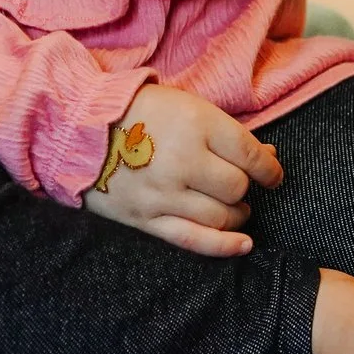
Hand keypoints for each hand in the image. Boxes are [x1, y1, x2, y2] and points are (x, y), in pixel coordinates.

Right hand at [82, 83, 284, 255]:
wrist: (80, 128)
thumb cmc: (141, 112)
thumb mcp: (189, 107)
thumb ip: (227, 133)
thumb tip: (269, 158)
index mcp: (197, 125)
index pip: (250, 155)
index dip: (269, 169)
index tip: (273, 175)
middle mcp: (183, 161)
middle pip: (236, 188)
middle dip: (246, 189)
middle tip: (242, 185)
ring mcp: (163, 195)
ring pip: (220, 216)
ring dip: (237, 215)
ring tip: (235, 208)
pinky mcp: (146, 220)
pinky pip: (193, 240)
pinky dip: (223, 246)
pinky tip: (243, 245)